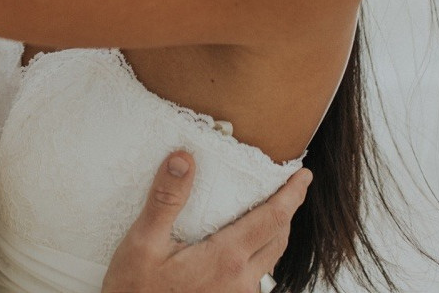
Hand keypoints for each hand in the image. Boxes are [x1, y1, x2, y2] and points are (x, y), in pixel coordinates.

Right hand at [101, 152, 311, 292]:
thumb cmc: (134, 290)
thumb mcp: (142, 242)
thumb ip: (166, 200)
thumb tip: (184, 159)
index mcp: (226, 259)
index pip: (273, 219)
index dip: (292, 194)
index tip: (303, 175)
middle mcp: (241, 280)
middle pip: (278, 237)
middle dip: (287, 209)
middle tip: (287, 185)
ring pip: (270, 257)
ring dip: (274, 231)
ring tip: (269, 209)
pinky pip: (257, 274)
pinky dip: (260, 250)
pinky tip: (243, 242)